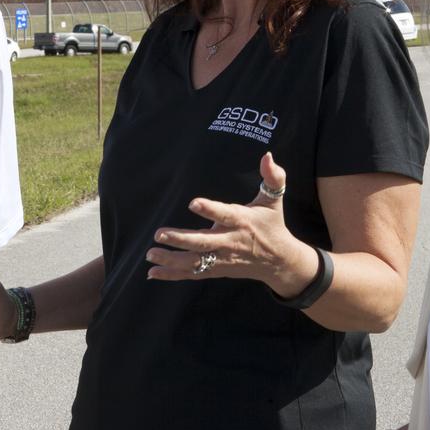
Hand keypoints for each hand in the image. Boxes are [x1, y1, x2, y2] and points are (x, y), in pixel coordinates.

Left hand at [146, 152, 317, 296]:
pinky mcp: (216, 270)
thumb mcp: (274, 200)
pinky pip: (192, 274)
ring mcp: (221, 259)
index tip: (193, 203)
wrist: (279, 261)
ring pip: (194, 262)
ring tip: (150, 253)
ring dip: (170, 259)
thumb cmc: (273, 225)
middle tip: (159, 234)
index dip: (209, 209)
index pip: (224, 214)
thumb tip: (268, 155)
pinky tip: (152, 272)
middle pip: (203, 243)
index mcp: (241, 221)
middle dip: (180, 239)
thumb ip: (273, 177)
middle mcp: (229, 241)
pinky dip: (172, 274)